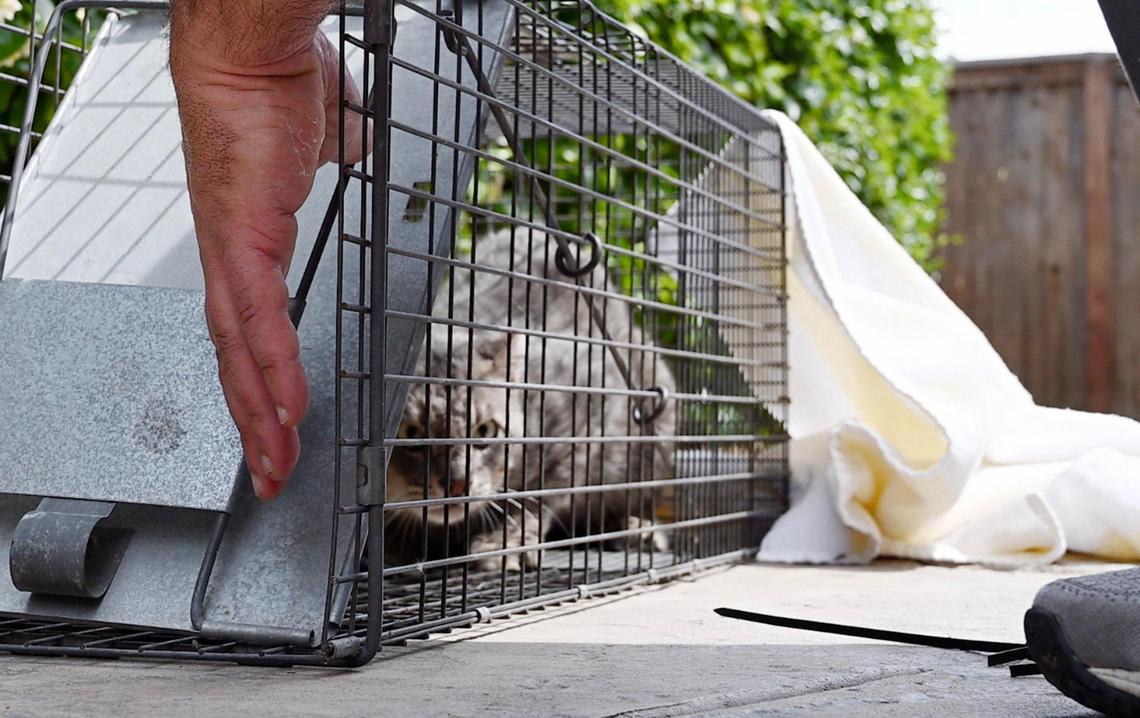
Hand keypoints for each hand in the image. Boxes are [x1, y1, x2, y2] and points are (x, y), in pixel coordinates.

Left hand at [171, 11, 366, 498]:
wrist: (252, 53)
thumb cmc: (278, 86)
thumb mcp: (321, 136)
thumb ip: (335, 151)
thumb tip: (353, 146)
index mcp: (246, 240)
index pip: (247, 325)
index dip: (257, 376)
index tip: (275, 417)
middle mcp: (230, 257)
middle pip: (235, 355)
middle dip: (253, 420)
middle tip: (270, 469)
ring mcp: (231, 253)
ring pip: (239, 352)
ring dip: (259, 412)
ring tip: (279, 460)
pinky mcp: (242, 241)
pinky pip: (258, 320)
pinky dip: (272, 367)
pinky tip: (285, 407)